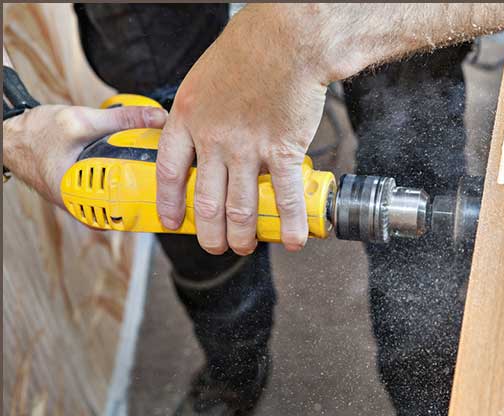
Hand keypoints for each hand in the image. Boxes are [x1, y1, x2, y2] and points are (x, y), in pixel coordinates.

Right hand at [3, 104, 166, 205]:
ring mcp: (83, 201)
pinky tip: (137, 171)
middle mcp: (81, 205)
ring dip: (138, 187)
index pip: (125, 209)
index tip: (169, 188)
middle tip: (167, 178)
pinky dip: (125, 181)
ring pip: (120, 199)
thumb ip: (123, 119)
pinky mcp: (85, 193)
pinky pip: (112, 192)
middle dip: (148, 191)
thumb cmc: (37, 134)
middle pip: (126, 205)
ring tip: (155, 172)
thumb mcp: (82, 120)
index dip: (152, 198)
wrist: (15, 138)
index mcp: (78, 195)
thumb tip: (159, 117)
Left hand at [156, 6, 327, 255]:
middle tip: (216, 245)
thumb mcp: (204, 78)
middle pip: (205, 202)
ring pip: (240, 209)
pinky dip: (290, 224)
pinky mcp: (281, 150)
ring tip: (244, 247)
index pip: (168, 173)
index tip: (174, 221)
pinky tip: (294, 240)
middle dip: (209, 233)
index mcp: (187, 118)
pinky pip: (284, 197)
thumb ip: (200, 113)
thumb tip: (204, 136)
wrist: (287, 39)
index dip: (170, 204)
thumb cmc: (249, 49)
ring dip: (242, 236)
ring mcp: (246, 148)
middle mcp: (212, 138)